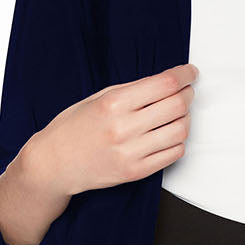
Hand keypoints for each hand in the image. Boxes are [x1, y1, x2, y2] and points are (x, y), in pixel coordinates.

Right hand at [35, 63, 198, 195]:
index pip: (164, 84)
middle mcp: (123, 128)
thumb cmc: (74, 127)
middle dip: (188, 94)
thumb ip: (134, 90)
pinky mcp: (136, 172)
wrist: (54, 163)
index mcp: (113, 104)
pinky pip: (174, 153)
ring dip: (186, 117)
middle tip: (186, 91)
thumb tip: (168, 81)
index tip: (190, 73)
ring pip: (180, 130)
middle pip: (177, 105)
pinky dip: (178, 140)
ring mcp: (131, 153)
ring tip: (177, 113)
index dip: (185, 75)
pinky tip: (169, 133)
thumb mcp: (98, 98)